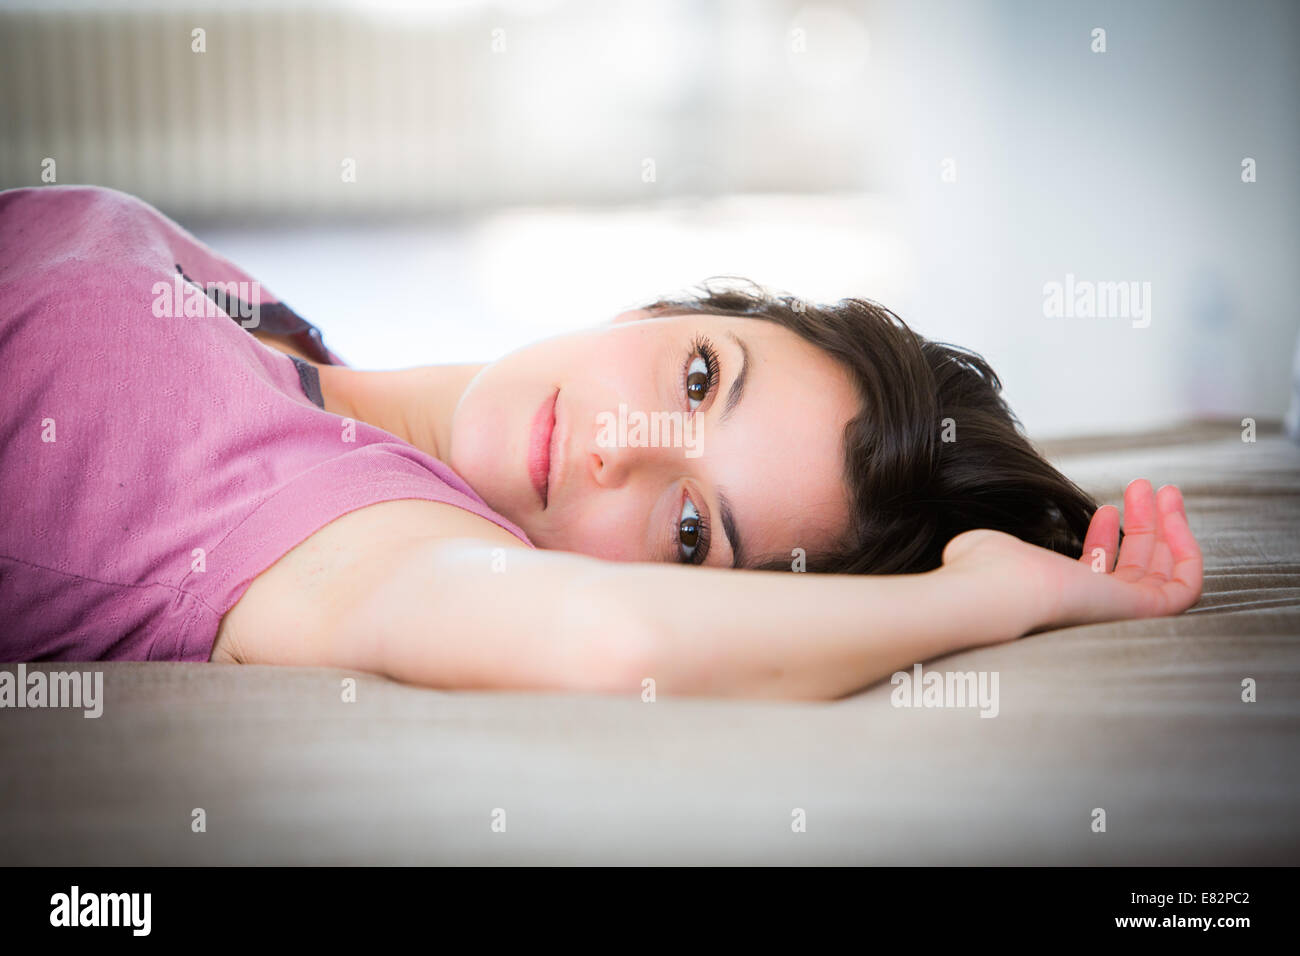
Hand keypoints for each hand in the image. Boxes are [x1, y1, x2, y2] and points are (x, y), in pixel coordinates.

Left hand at [940, 479, 1203, 636]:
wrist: (1000, 591)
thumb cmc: (987, 571)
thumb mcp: (990, 549)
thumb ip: (996, 547)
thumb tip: (980, 546)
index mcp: (1058, 596)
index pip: (1096, 573)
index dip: (1107, 539)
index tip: (1108, 508)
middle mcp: (1091, 607)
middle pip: (1135, 569)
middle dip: (1145, 524)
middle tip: (1146, 488)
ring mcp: (1119, 612)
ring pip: (1162, 573)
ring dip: (1168, 527)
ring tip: (1163, 490)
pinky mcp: (1143, 611)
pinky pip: (1185, 587)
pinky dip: (1187, 550)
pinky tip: (1174, 516)